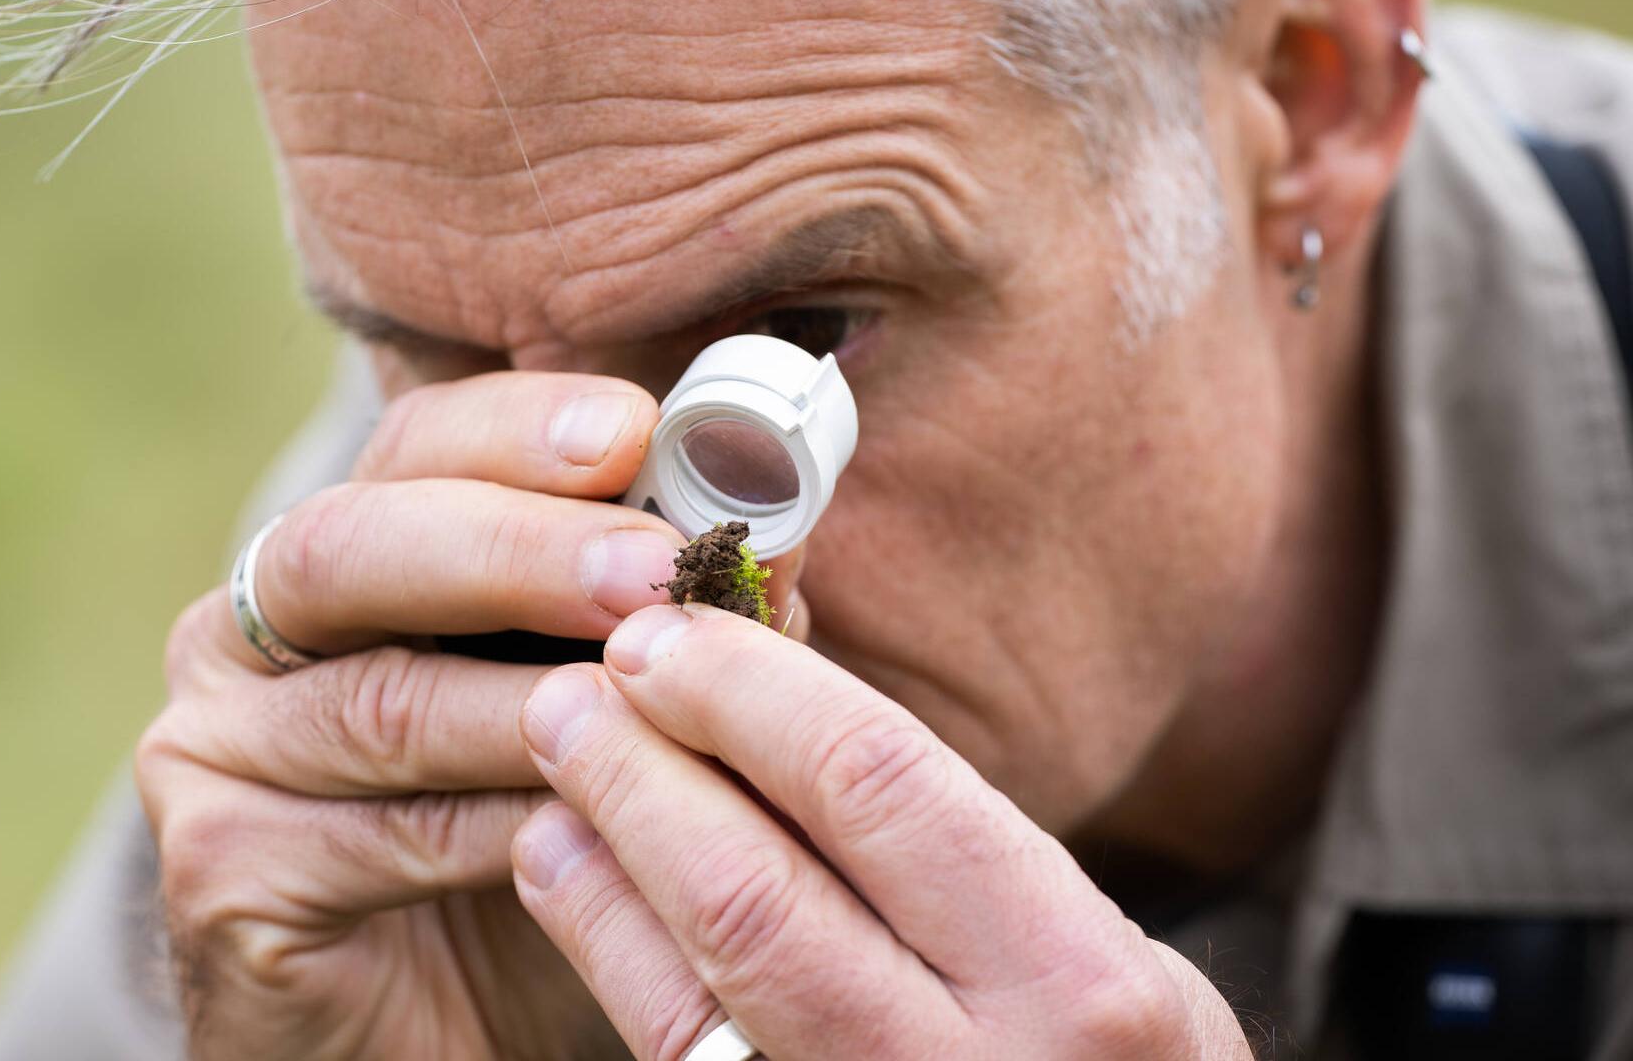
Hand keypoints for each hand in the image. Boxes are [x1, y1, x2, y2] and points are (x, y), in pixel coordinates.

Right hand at [135, 371, 806, 1058]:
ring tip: (654, 699)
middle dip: (517, 547)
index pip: (411, 451)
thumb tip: (776, 548)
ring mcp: (211, 749)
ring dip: (531, 700)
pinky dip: (503, 827)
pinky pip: (382, 835)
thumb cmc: (519, 852)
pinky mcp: (217, 869)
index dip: (518, 433)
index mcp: (338, 560)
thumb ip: (657, 631)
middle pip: (355, 545)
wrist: (422, 1034)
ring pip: (377, 699)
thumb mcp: (595, 721)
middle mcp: (245, 635)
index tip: (636, 433)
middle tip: (649, 566)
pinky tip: (597, 827)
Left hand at [510, 604, 1251, 1060]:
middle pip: (750, 890)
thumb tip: (775, 701)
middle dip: (640, 769)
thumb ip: (959, 848)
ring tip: (554, 767)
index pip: (875, 784)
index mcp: (1070, 977)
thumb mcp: (1097, 952)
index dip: (747, 691)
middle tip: (573, 689)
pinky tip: (567, 874)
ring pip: (689, 991)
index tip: (670, 634)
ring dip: (600, 859)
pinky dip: (607, 950)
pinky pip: (678, 1052)